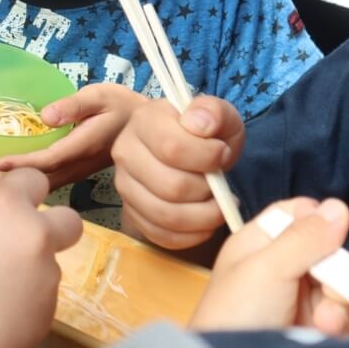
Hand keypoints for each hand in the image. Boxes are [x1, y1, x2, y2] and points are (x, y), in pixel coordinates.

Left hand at [0, 84, 146, 188]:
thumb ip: (73, 105)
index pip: (50, 159)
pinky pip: (54, 180)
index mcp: (84, 145)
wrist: (146, 129)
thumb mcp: (99, 96)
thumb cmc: (120, 106)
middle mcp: (81, 164)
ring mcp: (81, 171)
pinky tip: (17, 180)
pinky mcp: (79, 171)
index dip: (25, 163)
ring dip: (24, 185)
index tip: (0, 164)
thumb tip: (45, 116)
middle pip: (45, 178)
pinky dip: (35, 181)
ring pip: (49, 183)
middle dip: (17, 181)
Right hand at [0, 169, 82, 347]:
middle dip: (49, 227)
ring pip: (48, 263)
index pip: (34, 179)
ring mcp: (46, 278)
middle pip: (68, 221)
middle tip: (17, 242)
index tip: (8, 202)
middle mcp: (35, 237)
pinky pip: (40, 297)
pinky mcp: (48, 315)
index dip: (19, 191)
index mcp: (5, 207)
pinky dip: (22, 302)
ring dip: (27, 270)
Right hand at [110, 95, 244, 249]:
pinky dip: (192, 235)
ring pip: (166, 215)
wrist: (189, 153)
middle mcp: (125, 152)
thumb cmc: (205, 135)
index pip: (172, 148)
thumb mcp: (219, 116)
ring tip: (220, 206)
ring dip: (204, 217)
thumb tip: (200, 125)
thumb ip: (213, 112)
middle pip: (171, 186)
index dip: (207, 157)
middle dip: (208, 191)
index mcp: (143, 121)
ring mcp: (125, 185)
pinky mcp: (132, 213)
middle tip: (221, 185)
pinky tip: (207, 222)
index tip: (223, 153)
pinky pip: (162, 235)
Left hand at [190, 197, 348, 334]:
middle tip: (330, 292)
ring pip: (346, 288)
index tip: (332, 238)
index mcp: (261, 243)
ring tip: (323, 324)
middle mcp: (284, 268)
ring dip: (342, 306)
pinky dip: (345, 327)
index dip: (320, 222)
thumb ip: (303, 238)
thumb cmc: (233, 318)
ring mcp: (302, 300)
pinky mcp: (317, 329)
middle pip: (333, 254)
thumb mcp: (266, 269)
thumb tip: (338, 207)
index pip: (299, 215)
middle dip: (339, 274)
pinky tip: (327, 336)